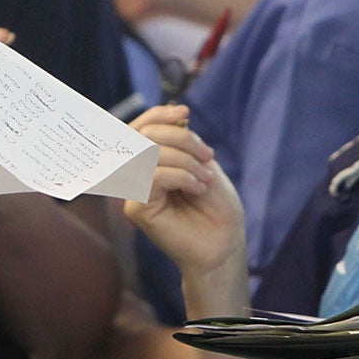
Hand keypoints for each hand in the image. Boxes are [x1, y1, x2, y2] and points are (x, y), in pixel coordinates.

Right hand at [121, 105, 245, 284]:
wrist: (224, 243)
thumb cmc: (216, 207)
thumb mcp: (203, 163)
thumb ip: (183, 142)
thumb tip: (174, 118)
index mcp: (151, 161)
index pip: (141, 129)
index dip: (159, 115)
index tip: (184, 114)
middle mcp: (137, 174)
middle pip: (145, 136)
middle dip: (181, 138)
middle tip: (207, 156)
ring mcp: (134, 191)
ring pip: (149, 154)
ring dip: (185, 160)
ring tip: (205, 179)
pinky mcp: (136, 208)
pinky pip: (153, 176)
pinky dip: (181, 176)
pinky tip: (198, 188)